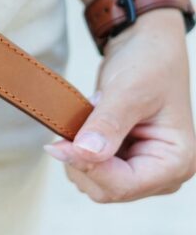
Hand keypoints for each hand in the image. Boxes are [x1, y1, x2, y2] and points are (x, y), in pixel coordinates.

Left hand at [43, 7, 195, 202]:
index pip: (125, 185)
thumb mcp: (129, 90)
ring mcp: (144, 168)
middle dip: (82, 161)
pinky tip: (90, 125)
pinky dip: (81, 151)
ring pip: (96, 183)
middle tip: (73, 126)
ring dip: (80, 155)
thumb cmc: (149, 62)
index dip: (88, 168)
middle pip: (108, 190)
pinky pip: (93, 169)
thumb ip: (107, 124)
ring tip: (91, 119)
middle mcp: (163, 172)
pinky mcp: (125, 161)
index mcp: (177, 160)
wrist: (145, 44)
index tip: (57, 145)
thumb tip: (85, 153)